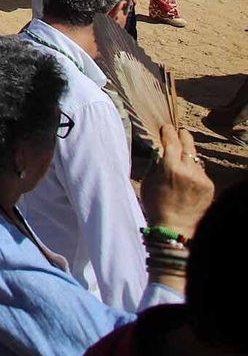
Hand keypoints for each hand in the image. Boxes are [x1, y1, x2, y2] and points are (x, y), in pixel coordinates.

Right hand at [140, 124, 213, 240]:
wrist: (175, 227)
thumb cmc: (156, 205)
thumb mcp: (147, 182)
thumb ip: (154, 164)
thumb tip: (159, 150)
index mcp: (170, 168)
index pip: (171, 142)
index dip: (168, 132)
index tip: (166, 127)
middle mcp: (188, 170)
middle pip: (188, 145)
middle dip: (183, 137)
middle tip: (179, 132)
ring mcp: (201, 178)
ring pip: (195, 159)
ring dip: (188, 156)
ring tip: (181, 158)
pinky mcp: (209, 186)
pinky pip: (201, 172)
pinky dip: (194, 171)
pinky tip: (187, 178)